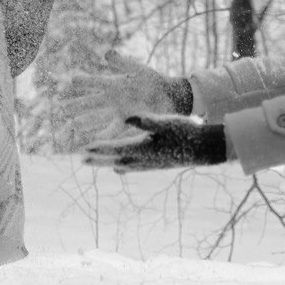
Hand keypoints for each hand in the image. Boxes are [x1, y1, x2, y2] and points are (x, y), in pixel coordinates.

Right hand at [62, 48, 190, 146]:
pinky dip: (104, 137)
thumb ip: (122, 62)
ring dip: (86, 123)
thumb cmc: (152, 80)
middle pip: (90, 104)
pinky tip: (96, 143)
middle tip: (61, 109)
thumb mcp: (137, 69)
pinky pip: (113, 131)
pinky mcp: (129, 124)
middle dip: (76, 106)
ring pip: (98, 120)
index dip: (83, 81)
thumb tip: (106, 53)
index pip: (94, 82)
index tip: (72, 80)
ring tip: (73, 126)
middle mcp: (113, 101)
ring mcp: (119, 114)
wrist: (170, 96)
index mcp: (113, 85)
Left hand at [84, 113, 226, 170]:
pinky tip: (119, 168)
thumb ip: (145, 120)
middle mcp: (142, 160)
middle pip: (113, 160)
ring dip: (106, 164)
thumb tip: (126, 116)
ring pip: (121, 165)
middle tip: (81, 160)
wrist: (202, 149)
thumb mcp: (165, 121)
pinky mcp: (155, 166)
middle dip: (97, 159)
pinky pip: (131, 168)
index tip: (84, 147)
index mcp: (142, 148)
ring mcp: (148, 165)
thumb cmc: (185, 132)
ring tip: (95, 163)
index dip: (98, 148)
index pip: (114, 148)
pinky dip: (121, 166)